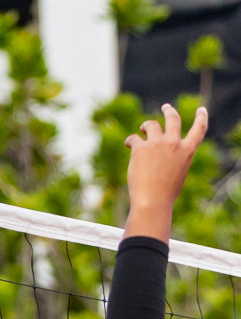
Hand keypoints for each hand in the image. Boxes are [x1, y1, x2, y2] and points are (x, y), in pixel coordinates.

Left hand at [123, 103, 206, 243]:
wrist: (152, 200)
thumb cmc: (165, 192)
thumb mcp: (178, 173)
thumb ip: (175, 158)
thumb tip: (163, 153)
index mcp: (188, 150)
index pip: (199, 129)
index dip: (201, 117)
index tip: (202, 110)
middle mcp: (174, 143)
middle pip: (173, 119)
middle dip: (169, 111)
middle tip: (166, 107)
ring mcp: (157, 143)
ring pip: (151, 124)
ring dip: (146, 125)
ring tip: (142, 129)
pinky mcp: (140, 148)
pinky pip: (134, 138)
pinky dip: (131, 140)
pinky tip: (128, 144)